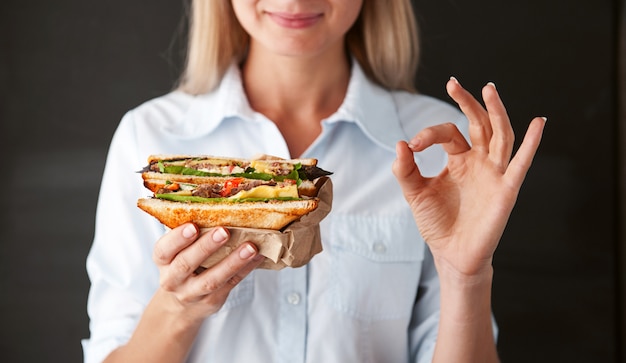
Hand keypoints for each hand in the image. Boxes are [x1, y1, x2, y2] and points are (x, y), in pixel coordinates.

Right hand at [153, 223, 263, 321]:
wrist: (180, 305)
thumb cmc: (182, 265)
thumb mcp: (176, 252)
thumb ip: (189, 234)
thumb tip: (218, 206)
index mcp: (163, 261)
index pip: (163, 250)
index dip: (177, 238)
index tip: (193, 226)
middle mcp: (173, 279)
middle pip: (186, 264)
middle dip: (206, 247)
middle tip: (224, 231)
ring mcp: (192, 293)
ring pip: (212, 279)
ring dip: (232, 262)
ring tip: (250, 247)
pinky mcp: (213, 300)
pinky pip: (231, 284)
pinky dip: (246, 269)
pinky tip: (258, 256)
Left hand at [392, 77, 544, 277]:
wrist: (451, 254)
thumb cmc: (437, 223)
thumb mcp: (415, 193)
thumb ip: (406, 170)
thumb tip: (400, 143)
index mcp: (458, 160)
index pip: (449, 134)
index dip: (429, 134)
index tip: (413, 145)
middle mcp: (479, 161)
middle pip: (479, 124)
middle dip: (467, 103)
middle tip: (453, 83)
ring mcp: (494, 173)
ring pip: (500, 135)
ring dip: (496, 112)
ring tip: (489, 89)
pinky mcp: (506, 189)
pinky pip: (521, 163)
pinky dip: (531, 143)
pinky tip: (538, 123)